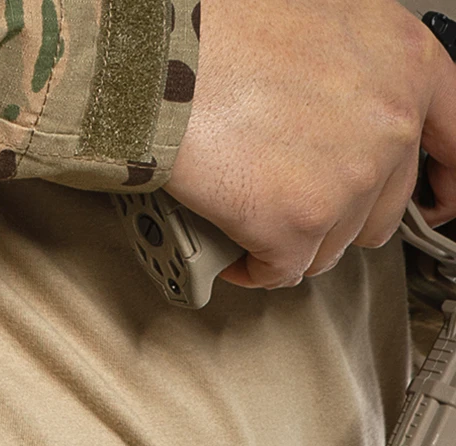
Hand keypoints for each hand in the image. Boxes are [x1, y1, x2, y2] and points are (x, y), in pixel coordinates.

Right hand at [166, 0, 455, 288]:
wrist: (166, 59)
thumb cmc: (225, 31)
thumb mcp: (324, 21)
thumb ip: (354, 71)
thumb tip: (339, 113)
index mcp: (408, 64)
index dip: (444, 184)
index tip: (433, 204)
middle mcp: (391, 123)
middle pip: (384, 210)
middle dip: (341, 219)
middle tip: (303, 211)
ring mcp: (348, 180)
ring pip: (332, 245)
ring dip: (294, 245)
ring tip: (256, 224)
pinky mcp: (296, 225)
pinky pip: (283, 271)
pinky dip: (256, 268)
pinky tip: (236, 252)